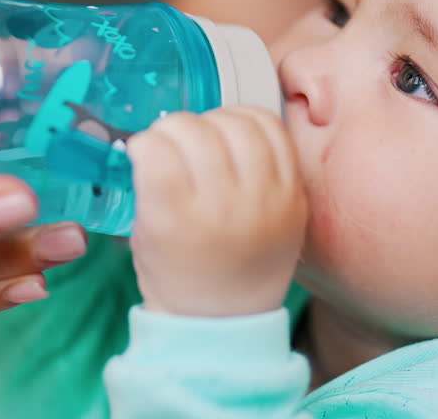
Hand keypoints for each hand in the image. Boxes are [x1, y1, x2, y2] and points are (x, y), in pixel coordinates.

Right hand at [125, 106, 305, 316]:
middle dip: (174, 127)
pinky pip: (275, 133)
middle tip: (172, 141)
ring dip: (213, 119)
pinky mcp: (293, 196)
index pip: (155, 149)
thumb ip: (149, 182)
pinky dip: (251, 121)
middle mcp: (224, 210)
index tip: (145, 151)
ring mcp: (265, 201)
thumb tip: (155, 135)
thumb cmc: (178, 275)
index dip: (145, 143)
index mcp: (176, 222)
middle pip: (195, 130)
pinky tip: (236, 132)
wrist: (227, 318)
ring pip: (238, 124)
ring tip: (206, 134)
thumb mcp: (144, 234)